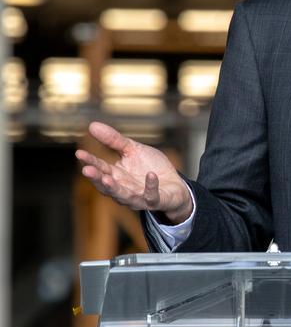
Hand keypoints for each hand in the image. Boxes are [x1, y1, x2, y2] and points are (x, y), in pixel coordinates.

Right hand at [76, 121, 192, 223]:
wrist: (174, 185)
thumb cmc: (150, 167)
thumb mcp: (132, 150)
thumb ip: (114, 140)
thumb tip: (92, 125)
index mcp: (116, 175)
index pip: (100, 168)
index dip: (90, 161)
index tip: (79, 153)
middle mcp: (124, 189)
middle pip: (107, 185)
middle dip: (97, 178)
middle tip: (86, 170)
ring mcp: (139, 197)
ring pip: (124, 196)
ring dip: (115, 189)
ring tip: (107, 178)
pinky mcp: (155, 200)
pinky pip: (151, 196)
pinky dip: (151, 187)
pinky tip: (151, 175)